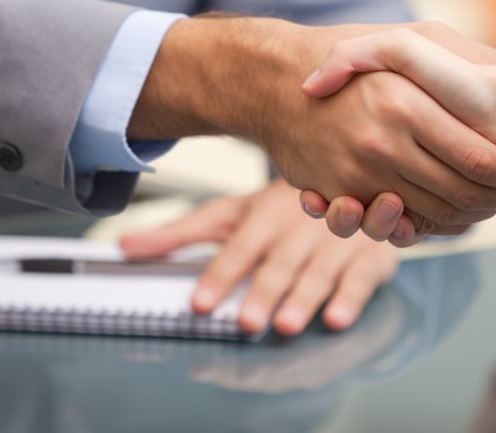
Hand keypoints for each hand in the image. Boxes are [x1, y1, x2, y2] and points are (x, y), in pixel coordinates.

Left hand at [119, 178, 397, 335]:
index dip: (220, 275)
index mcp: (265, 214)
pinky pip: (361, 277)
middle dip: (263, 292)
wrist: (345, 172)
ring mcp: (338, 238)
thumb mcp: (231, 212)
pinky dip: (351, 297)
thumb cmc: (282, 206)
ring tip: (286, 324)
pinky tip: (337, 318)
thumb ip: (181, 233)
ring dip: (304, 298)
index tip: (200, 303)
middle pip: (279, 263)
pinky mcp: (370, 253)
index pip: (238, 247)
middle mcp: (301, 225)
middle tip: (247, 323)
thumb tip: (125, 247)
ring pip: (319, 271)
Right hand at [129, 17, 495, 230]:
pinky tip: (440, 210)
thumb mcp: (410, 37)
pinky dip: (425, 226)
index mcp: (406, 102)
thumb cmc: (352, 54)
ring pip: (432, 217)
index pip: (481, 159)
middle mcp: (381, 143)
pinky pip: (394, 226)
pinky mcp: (338, 195)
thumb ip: (464, 54)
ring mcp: (357, 175)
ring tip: (485, 202)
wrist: (275, 81)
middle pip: (462, 196)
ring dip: (466, 218)